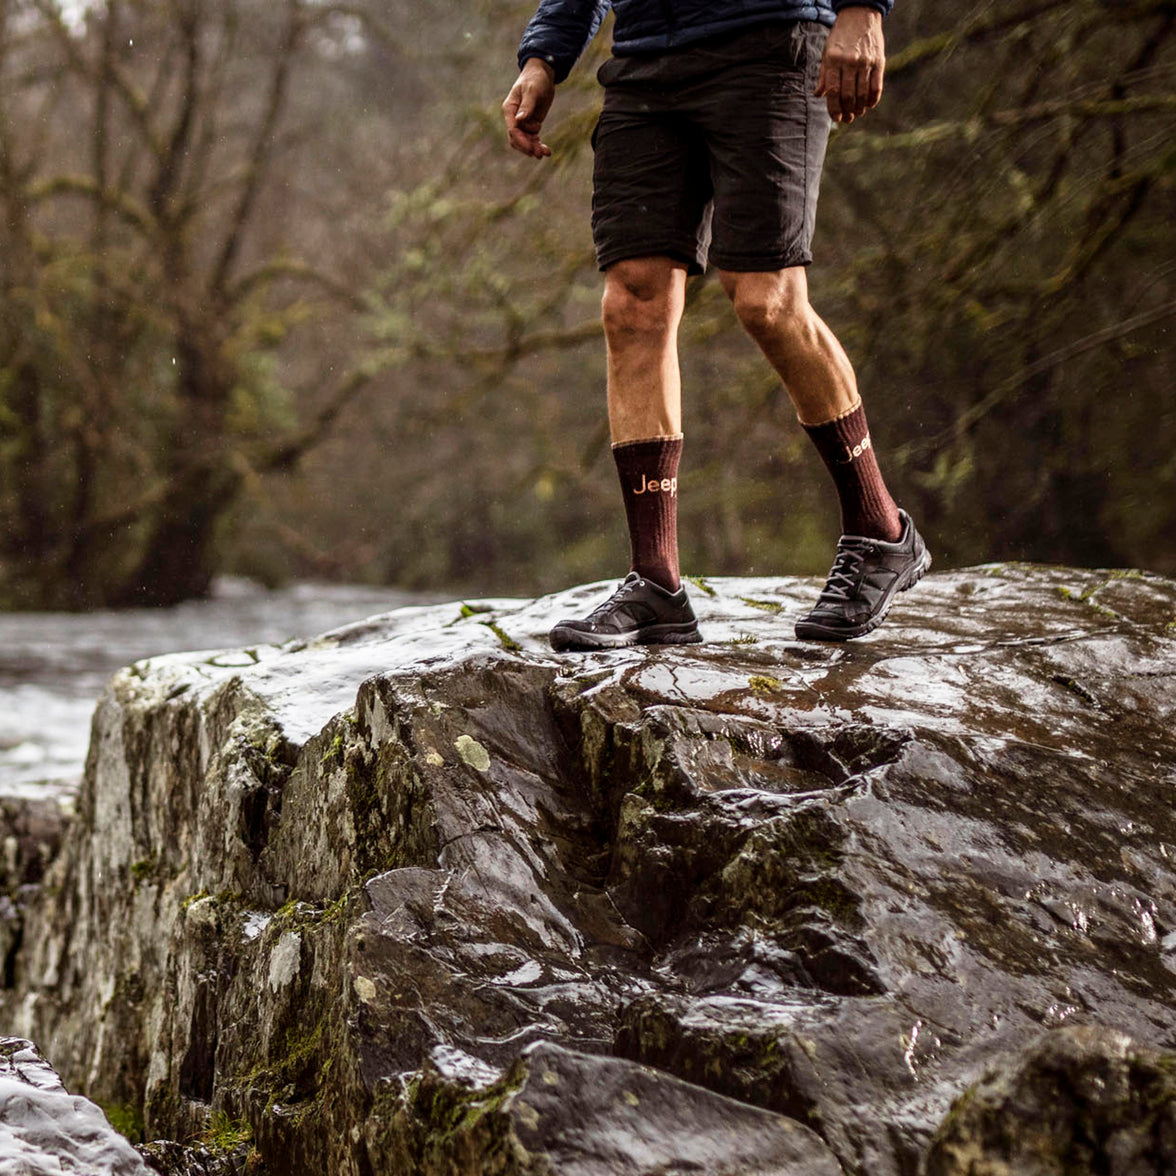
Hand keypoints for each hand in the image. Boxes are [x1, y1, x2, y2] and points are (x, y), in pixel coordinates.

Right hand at [503, 57, 556, 157]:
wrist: (542, 74)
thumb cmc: (535, 78)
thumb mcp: (532, 90)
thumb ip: (526, 106)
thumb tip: (519, 120)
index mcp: (510, 109)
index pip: (512, 129)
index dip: (521, 140)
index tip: (531, 148)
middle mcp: (514, 117)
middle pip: (516, 138)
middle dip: (527, 147)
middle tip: (539, 154)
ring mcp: (523, 122)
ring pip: (525, 141)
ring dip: (534, 148)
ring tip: (546, 153)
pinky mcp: (532, 124)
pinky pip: (533, 138)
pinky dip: (539, 145)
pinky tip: (546, 151)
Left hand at [815, 8, 884, 124]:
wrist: (860, 15)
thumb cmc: (840, 38)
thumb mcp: (827, 53)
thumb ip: (824, 75)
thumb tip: (818, 95)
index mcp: (833, 60)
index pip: (833, 91)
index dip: (834, 109)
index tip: (836, 118)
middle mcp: (850, 61)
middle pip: (848, 95)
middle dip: (848, 111)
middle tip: (848, 118)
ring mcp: (865, 61)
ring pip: (863, 93)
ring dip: (860, 108)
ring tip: (858, 113)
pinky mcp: (879, 60)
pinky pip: (876, 86)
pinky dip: (873, 99)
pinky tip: (869, 104)